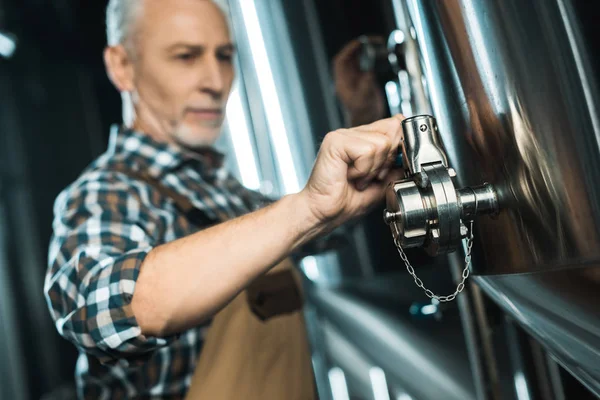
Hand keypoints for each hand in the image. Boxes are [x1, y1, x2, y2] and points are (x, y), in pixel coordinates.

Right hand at [300, 115, 405, 230]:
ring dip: (372, 169)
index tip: (387, 169)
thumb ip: (397, 166)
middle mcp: (353, 133)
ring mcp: (343, 135)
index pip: (395, 124)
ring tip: (357, 178)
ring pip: (382, 143)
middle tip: (368, 177)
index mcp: (363, 139)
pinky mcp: (336, 141)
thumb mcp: (383, 183)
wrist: (323, 213)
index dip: (399, 147)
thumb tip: (413, 155)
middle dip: (386, 161)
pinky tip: (349, 176)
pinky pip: (367, 150)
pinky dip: (363, 170)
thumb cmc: (345, 200)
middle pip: (393, 130)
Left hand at [333, 37, 386, 125]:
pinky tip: (380, 55)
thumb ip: (365, 85)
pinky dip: (373, 59)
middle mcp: (348, 79)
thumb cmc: (362, 114)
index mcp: (343, 82)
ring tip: (376, 45)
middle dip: (359, 48)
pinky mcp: (365, 80)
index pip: (341, 61)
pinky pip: (367, 65)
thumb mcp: (363, 98)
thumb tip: (369, 71)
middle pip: (350, 58)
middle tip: (370, 41)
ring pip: (359, 60)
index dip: (348, 50)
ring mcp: (356, 79)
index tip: (358, 44)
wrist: (368, 122)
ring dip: (366, 52)